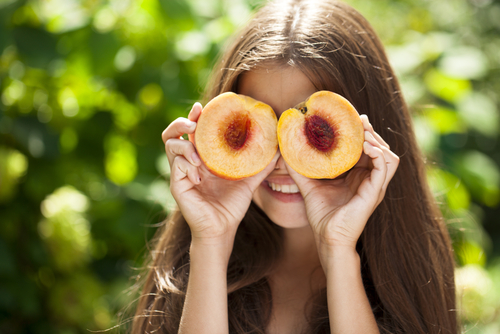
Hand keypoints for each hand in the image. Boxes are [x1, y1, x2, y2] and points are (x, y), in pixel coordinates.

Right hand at [162, 102, 278, 242]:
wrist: (223, 229)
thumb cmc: (231, 205)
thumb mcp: (249, 181)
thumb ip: (261, 165)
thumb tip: (279, 150)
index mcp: (202, 157)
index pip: (193, 131)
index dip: (195, 116)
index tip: (202, 106)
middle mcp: (188, 162)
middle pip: (172, 133)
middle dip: (181, 123)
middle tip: (194, 122)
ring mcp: (181, 173)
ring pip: (171, 146)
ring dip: (185, 145)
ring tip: (199, 156)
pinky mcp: (177, 185)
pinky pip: (177, 167)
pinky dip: (187, 166)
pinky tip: (200, 176)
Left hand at [285, 114, 398, 252]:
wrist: (327, 237)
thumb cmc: (321, 215)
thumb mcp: (309, 185)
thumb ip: (299, 168)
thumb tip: (284, 151)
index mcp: (357, 176)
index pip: (366, 149)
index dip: (362, 133)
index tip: (352, 117)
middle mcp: (369, 179)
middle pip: (379, 148)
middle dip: (371, 132)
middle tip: (359, 119)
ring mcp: (374, 185)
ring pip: (388, 155)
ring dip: (378, 140)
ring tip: (364, 132)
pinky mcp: (375, 192)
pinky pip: (385, 167)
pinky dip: (379, 154)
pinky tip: (366, 146)